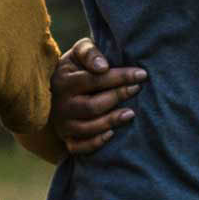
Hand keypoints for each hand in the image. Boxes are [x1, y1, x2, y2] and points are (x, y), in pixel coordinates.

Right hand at [50, 39, 142, 154]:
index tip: (141, 75)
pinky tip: (112, 133)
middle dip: (118, 97)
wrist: (57, 91)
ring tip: (131, 113)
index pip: (94, 80)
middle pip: (92, 106)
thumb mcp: (78, 53)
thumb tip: (103, 67)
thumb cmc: (77, 68)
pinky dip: (96, 142)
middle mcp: (60, 104)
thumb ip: (89, 52)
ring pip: (88, 127)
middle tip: (137, 89)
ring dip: (112, 120)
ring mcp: (63, 124)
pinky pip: (80, 147)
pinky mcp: (67, 139)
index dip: (120, 77)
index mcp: (63, 81)